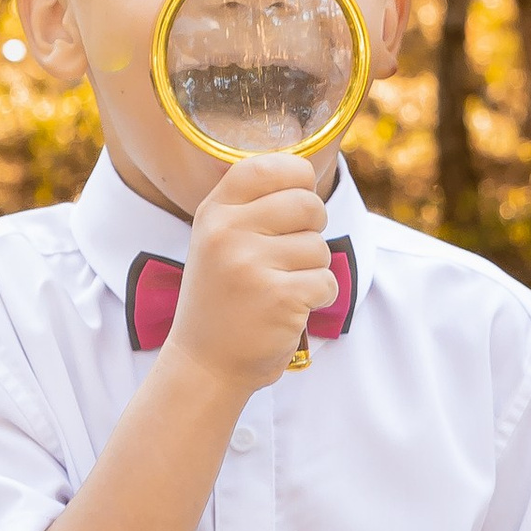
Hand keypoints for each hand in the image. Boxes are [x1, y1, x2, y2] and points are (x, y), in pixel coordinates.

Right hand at [169, 155, 336, 394]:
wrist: (204, 364)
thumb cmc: (222, 301)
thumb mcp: (216, 242)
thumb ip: (250, 207)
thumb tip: (303, 173)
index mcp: (214, 213)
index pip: (267, 166)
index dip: (297, 178)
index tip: (297, 200)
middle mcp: (228, 232)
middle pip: (307, 204)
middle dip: (314, 228)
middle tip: (293, 254)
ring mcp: (251, 265)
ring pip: (320, 247)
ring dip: (313, 270)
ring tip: (280, 288)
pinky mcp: (279, 297)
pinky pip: (326, 281)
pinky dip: (318, 298)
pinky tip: (288, 310)